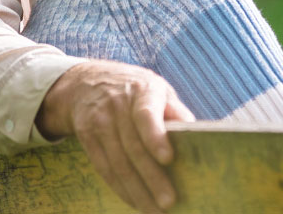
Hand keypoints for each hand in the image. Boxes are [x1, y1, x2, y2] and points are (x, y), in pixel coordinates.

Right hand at [37, 59, 195, 212]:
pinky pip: (104, 168)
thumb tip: (196, 133)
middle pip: (133, 147)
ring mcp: (99, 122)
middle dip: (151, 178)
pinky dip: (120, 188)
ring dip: (136, 191)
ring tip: (154, 210)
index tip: (168, 159)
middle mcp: (117, 106)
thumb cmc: (136, 90)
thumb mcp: (158, 89)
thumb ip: (175, 110)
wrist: (88, 82)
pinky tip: (135, 202)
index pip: (146, 114)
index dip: (155, 137)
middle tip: (168, 202)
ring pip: (118, 163)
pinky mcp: (86, 138)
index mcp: (142, 90)